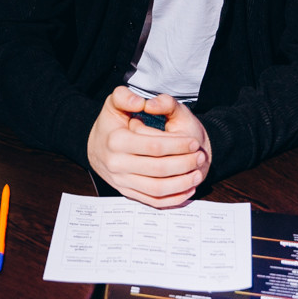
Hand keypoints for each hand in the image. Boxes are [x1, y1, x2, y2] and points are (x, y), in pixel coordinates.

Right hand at [86, 87, 211, 207]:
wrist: (96, 149)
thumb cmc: (113, 124)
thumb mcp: (115, 103)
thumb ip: (126, 97)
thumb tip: (143, 103)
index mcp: (116, 140)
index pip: (154, 146)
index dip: (178, 145)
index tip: (194, 142)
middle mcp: (117, 164)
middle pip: (159, 169)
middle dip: (184, 163)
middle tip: (201, 156)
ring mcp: (122, 181)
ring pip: (158, 188)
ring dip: (182, 184)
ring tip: (197, 174)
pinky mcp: (128, 193)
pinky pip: (153, 201)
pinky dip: (173, 199)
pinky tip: (188, 189)